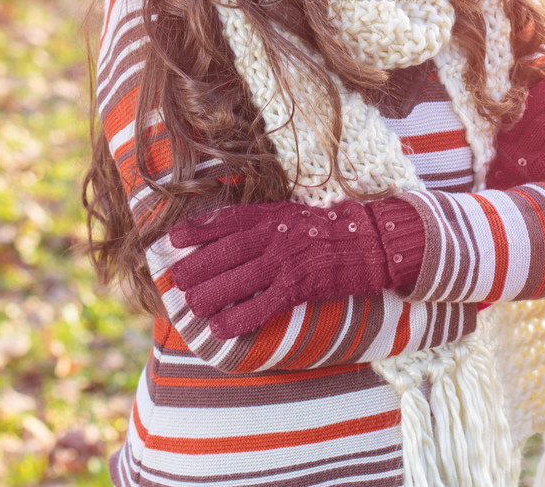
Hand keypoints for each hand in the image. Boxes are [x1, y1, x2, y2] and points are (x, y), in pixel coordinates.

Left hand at [169, 196, 423, 336]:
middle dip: (198, 266)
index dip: (198, 230)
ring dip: (211, 294)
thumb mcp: (294, 213)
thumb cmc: (331, 228)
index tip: (174, 239)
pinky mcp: (300, 286)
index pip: (228, 220)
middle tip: (176, 281)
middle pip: (227, 251)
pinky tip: (220, 330)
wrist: (371, 241)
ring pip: (239, 279)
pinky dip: (239, 318)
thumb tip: (232, 232)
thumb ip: (265, 221)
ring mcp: (287, 260)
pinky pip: (263, 305)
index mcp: (273, 214)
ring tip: (191, 307)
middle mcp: (275, 234)